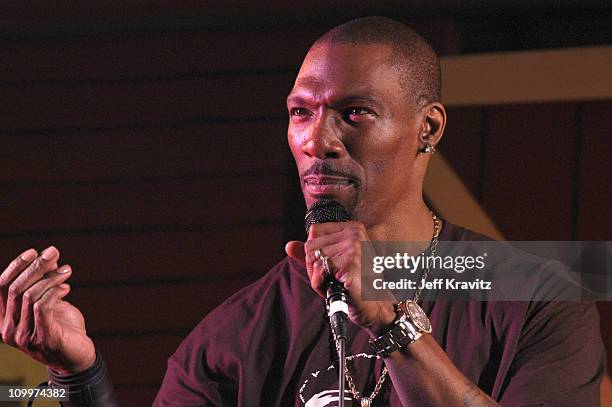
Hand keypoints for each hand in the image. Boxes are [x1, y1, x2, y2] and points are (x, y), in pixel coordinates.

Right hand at [0, 246, 95, 373]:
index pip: (2, 286)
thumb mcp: (49, 300)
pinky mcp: (42, 339)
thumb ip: (44, 282)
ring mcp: (23, 336)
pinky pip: (42, 307)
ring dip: (50, 278)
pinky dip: (54, 292)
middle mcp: (8, 329)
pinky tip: (66, 288)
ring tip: (66, 271)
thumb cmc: (61, 326)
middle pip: (15, 288)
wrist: (75, 355)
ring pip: (30, 295)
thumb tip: (47, 254)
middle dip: (35, 266)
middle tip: (53, 253)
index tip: (33, 251)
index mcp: (4, 319)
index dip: (16, 266)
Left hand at [286, 222, 395, 335]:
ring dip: (317, 278)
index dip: (314, 252)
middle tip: (330, 279)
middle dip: (313, 267)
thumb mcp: (333, 263)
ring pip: (313, 260)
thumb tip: (288, 246)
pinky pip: (319, 272)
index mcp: (352, 228)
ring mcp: (354, 248)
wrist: (374, 306)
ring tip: (333, 284)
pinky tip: (334, 289)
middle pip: (311, 246)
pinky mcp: (351, 264)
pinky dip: (320, 286)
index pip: (314, 232)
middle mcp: (354, 234)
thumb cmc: (353, 284)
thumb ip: (312, 252)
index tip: (327, 265)